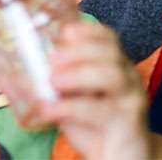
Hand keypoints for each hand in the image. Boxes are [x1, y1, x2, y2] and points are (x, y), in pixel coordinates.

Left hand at [46, 21, 150, 159]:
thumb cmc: (97, 129)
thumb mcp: (75, 101)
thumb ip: (62, 85)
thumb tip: (29, 70)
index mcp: (118, 67)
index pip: (109, 39)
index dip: (88, 32)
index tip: (65, 32)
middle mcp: (130, 79)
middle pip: (110, 53)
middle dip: (79, 51)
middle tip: (52, 60)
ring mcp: (132, 101)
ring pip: (112, 75)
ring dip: (78, 74)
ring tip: (53, 81)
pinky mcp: (129, 125)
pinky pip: (102, 111)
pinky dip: (71, 107)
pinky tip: (50, 110)